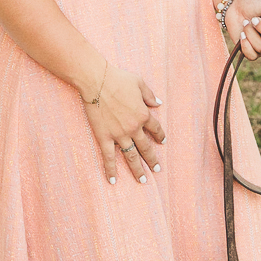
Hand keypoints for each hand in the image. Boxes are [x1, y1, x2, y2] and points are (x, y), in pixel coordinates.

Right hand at [82, 61, 165, 184]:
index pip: (155, 128)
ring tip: (142, 180)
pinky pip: (109, 158)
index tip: (162, 142)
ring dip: (137, 169)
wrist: (97, 81)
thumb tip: (159, 103)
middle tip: (157, 170)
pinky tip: (113, 181)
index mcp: (143, 114)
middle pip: (146, 147)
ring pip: (131, 156)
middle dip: (152, 159)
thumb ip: (150, 95)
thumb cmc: (118, 79)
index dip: (160, 136)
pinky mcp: (105, 138)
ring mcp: (119, 135)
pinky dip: (111, 170)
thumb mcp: (139, 83)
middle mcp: (134, 128)